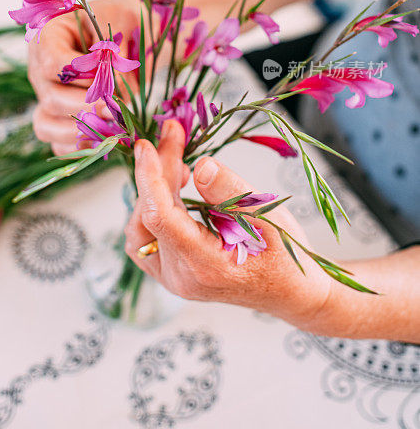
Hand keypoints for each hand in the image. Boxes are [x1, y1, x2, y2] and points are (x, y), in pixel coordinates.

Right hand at [29, 0, 138, 153]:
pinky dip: (80, 147)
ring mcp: (46, 95)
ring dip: (81, 131)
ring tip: (112, 127)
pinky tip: (105, 139)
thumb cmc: (126, 20)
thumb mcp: (126, 22)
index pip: (52, 64)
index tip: (110, 78)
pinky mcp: (58, 118)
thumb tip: (113, 88)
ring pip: (47, 125)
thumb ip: (117, 51)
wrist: (133, 31)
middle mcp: (40, 67)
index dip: (82, 77)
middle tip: (116, 110)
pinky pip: (58, 143)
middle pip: (51, 98)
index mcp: (50, 36)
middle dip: (87, 108)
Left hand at [124, 120, 331, 330]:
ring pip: (140, 227)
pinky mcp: (170, 271)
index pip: (159, 217)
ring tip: (178, 163)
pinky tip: (173, 187)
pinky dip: (153, 206)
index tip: (146, 145)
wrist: (289, 292)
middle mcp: (180, 277)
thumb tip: (200, 166)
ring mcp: (171, 278)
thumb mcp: (267, 216)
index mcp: (204, 265)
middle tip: (173, 136)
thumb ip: (231, 191)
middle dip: (157, 171)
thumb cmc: (283, 255)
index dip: (149, 177)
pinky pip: (145, 236)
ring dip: (153, 189)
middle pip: (148, 216)